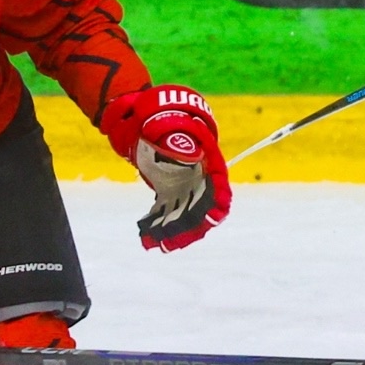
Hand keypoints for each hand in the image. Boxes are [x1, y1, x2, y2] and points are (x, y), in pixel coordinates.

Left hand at [103, 84, 233, 250]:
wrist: (147, 124)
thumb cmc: (161, 121)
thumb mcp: (168, 126)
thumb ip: (178, 139)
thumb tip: (190, 154)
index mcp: (207, 163)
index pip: (219, 186)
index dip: (218, 202)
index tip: (214, 217)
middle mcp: (198, 181)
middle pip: (201, 208)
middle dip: (190, 226)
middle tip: (175, 241)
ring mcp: (183, 190)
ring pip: (182, 216)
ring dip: (171, 232)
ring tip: (155, 244)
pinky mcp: (168, 196)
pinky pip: (164, 214)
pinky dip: (156, 226)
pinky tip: (145, 237)